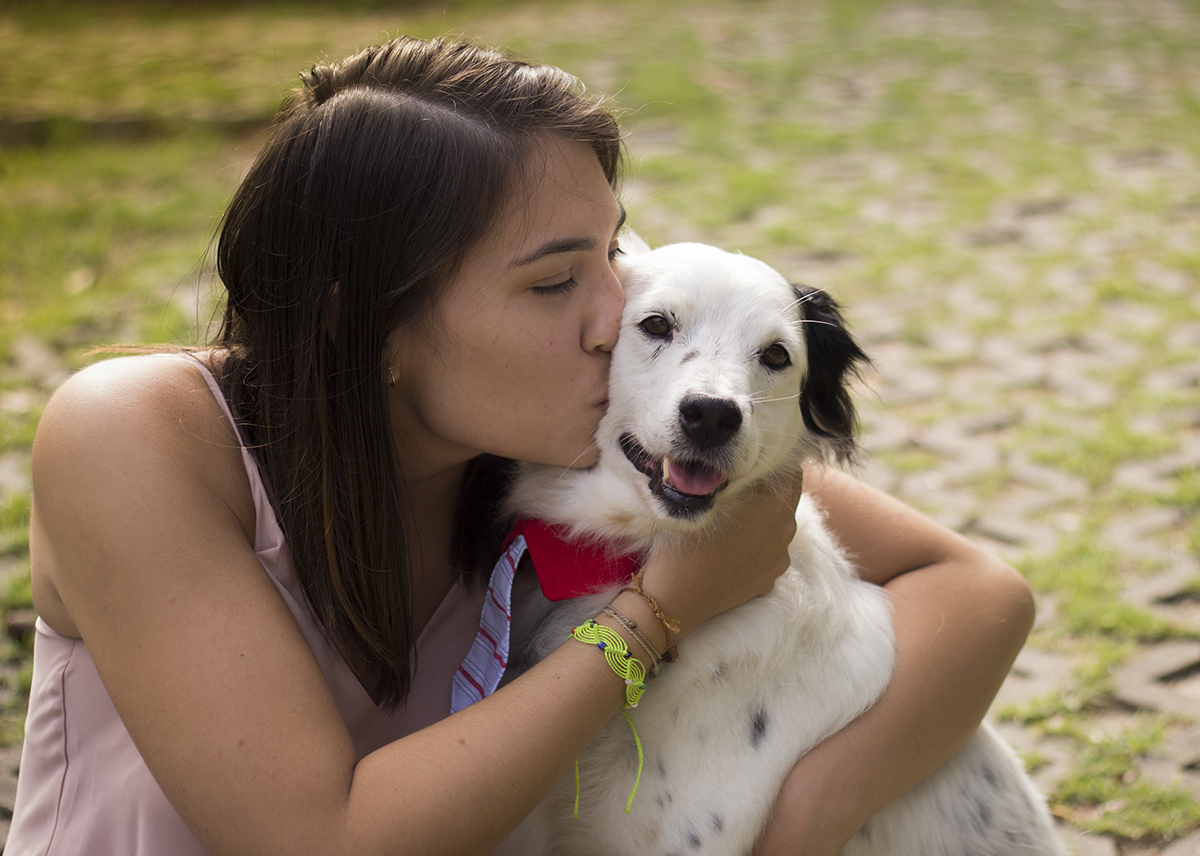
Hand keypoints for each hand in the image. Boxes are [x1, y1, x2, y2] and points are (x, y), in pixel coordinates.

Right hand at [637, 468, 803, 637]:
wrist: (674, 597)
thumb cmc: (684, 542)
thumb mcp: (708, 499)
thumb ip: (736, 480)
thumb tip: (746, 467)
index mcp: (775, 504)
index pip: (791, 471)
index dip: (773, 464)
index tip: (753, 465)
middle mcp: (785, 531)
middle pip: (786, 500)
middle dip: (767, 493)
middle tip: (738, 491)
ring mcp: (780, 559)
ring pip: (776, 528)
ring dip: (761, 521)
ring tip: (730, 524)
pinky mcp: (770, 580)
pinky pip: (768, 553)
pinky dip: (755, 547)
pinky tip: (730, 551)